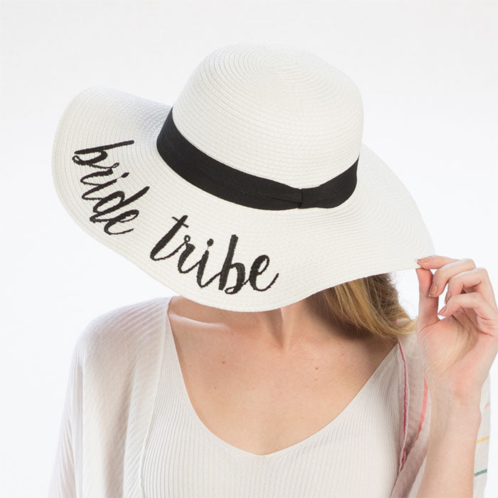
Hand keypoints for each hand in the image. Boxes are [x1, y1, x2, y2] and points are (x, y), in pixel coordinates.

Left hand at [415, 255, 497, 405]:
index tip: (419, 262)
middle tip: (430, 290)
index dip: (440, 259)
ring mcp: (488, 313)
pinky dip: (458, 301)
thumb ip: (426, 294)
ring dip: (453, 280)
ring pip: (480, 274)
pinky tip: (445, 314)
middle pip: (471, 264)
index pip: (459, 267)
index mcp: (464, 300)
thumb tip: (421, 267)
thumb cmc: (437, 355)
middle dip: (445, 268)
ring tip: (439, 299)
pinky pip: (480, 300)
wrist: (444, 383)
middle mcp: (478, 303)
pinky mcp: (493, 327)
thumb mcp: (426, 318)